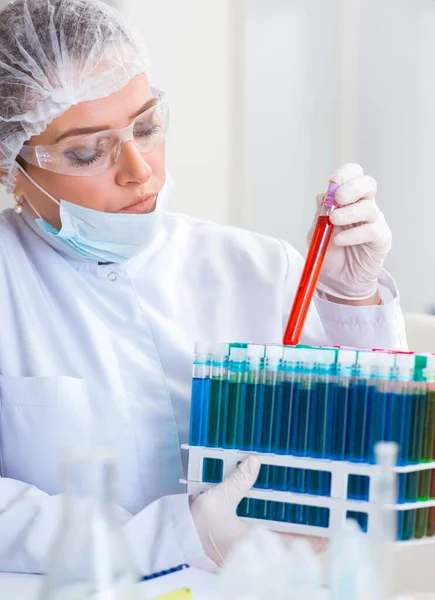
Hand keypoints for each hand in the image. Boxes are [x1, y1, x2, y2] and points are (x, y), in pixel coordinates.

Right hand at [190, 456, 327, 564]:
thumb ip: (237, 482)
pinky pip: (273, 532)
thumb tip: (254, 461)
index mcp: (254, 541)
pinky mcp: (247, 537)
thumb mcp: (216, 500)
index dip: (316, 540)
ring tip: (321, 516)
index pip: (293, 544)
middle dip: (313, 533)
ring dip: (301, 530)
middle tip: (335, 520)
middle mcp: (257, 546)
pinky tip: (292, 514)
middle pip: (294, 542)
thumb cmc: (197, 524)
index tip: (336, 531)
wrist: (180, 535)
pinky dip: (286, 526)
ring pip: (285, 538)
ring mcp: (254, 543)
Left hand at [308, 163, 391, 301]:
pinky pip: (372, 230)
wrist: (336, 279)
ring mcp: (374, 221)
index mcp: (348, 198)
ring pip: (369, 207)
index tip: (333, 183)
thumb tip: (325, 195)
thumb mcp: (316, 230)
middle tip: (338, 200)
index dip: (345, 174)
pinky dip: (353, 234)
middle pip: (368, 183)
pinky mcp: (381, 238)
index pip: (353, 175)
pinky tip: (339, 240)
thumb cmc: (328, 252)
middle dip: (352, 188)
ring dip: (349, 213)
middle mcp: (364, 205)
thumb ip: (321, 212)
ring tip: (333, 224)